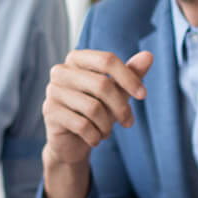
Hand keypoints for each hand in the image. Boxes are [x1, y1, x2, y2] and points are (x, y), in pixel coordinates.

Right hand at [40, 49, 152, 168]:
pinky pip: (82, 124)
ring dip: (107, 125)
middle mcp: (61, 71)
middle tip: (129, 122)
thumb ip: (131, 73)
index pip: (107, 60)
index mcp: (76, 58)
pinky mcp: (49, 112)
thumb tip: (148, 56)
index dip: (128, 77)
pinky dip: (95, 136)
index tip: (143, 95)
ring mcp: (53, 91)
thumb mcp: (116, 92)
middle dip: (121, 107)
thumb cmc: (96, 110)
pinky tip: (95, 139)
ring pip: (93, 108)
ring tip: (107, 132)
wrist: (72, 141)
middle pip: (102, 85)